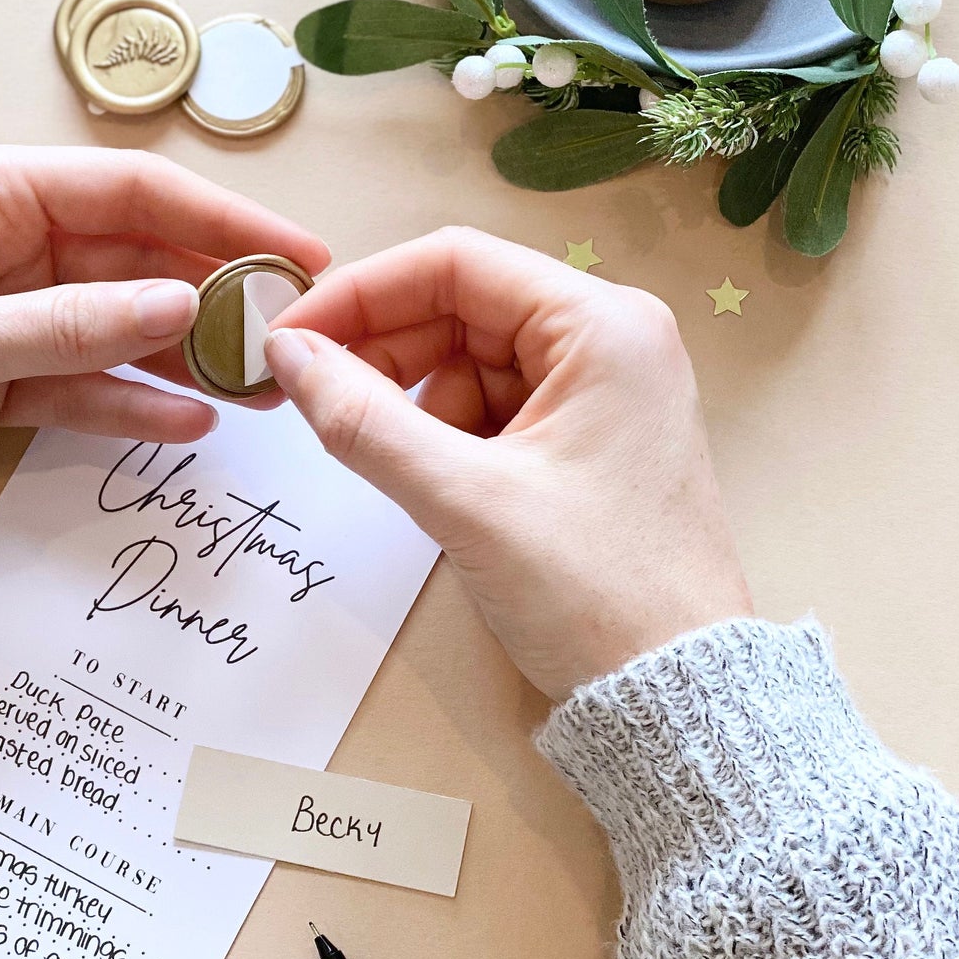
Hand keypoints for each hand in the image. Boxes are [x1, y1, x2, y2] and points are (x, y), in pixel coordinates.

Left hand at [0, 146, 328, 449]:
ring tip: (257, 392)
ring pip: (120, 330)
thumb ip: (70, 327)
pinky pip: (84, 386)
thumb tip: (177, 308)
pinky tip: (189, 423)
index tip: (293, 253)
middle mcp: (12, 246)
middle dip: (213, 299)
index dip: (220, 222)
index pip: (132, 194)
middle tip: (288, 335)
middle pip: (138, 264)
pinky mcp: (3, 377)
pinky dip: (131, 405)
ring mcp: (13, 315)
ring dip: (185, 359)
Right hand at [263, 228, 751, 701]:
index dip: (359, 293)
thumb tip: (286, 355)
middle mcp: (609, 341)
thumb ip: (364, 421)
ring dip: (412, 407)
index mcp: (602, 326)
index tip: (288, 337)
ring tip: (399, 473)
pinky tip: (437, 490)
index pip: (454, 265)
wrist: (673, 694)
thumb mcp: (464, 502)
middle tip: (313, 406)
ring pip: (468, 365)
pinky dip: (445, 440)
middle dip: (381, 355)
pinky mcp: (585, 442)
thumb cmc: (594, 593)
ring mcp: (600, 393)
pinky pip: (491, 413)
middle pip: (459, 310)